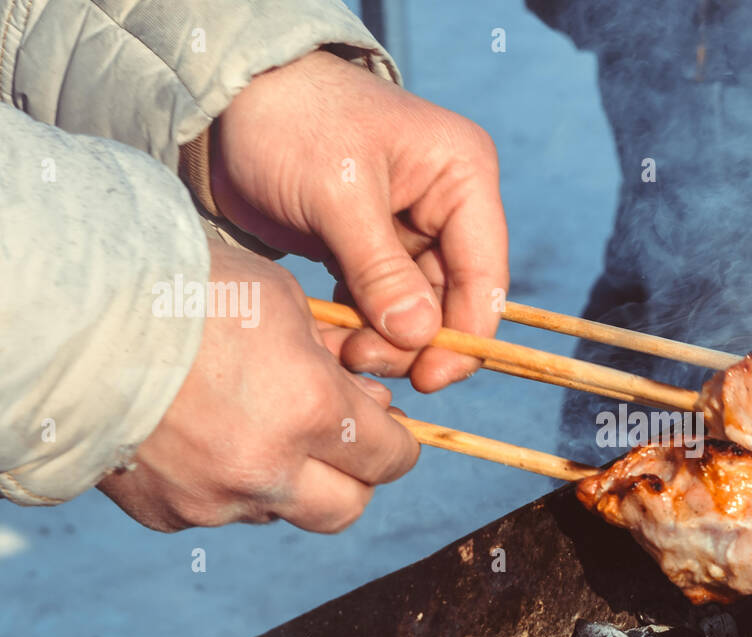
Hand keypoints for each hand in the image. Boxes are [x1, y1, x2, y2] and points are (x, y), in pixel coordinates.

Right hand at [98, 240, 418, 531]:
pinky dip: (226, 483)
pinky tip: (204, 437)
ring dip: (288, 479)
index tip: (390, 431)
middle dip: (355, 479)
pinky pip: (219, 510)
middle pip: (346, 508)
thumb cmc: (185, 290)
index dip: (397, 444)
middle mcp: (269, 469)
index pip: (389, 458)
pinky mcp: (167, 514)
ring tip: (260, 426)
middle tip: (342, 446)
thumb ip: (335, 362)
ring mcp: (214, 499)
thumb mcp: (283, 303)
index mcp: (311, 410)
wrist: (71, 320)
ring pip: (281, 509)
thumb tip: (367, 404)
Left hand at [210, 50, 508, 392]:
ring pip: (415, 312)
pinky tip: (332, 336)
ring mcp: (411, 231)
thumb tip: (419, 337)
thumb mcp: (337, 194)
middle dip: (412, 341)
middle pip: (452, 302)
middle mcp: (448, 206)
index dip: (464, 335)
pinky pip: (381, 305)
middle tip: (360, 359)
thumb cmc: (288, 121)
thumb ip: (380, 270)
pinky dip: (360, 327)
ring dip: (383, 340)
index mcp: (463, 177)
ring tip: (339, 348)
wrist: (225, 99)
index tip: (428, 378)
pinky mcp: (373, 249)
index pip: (484, 276)